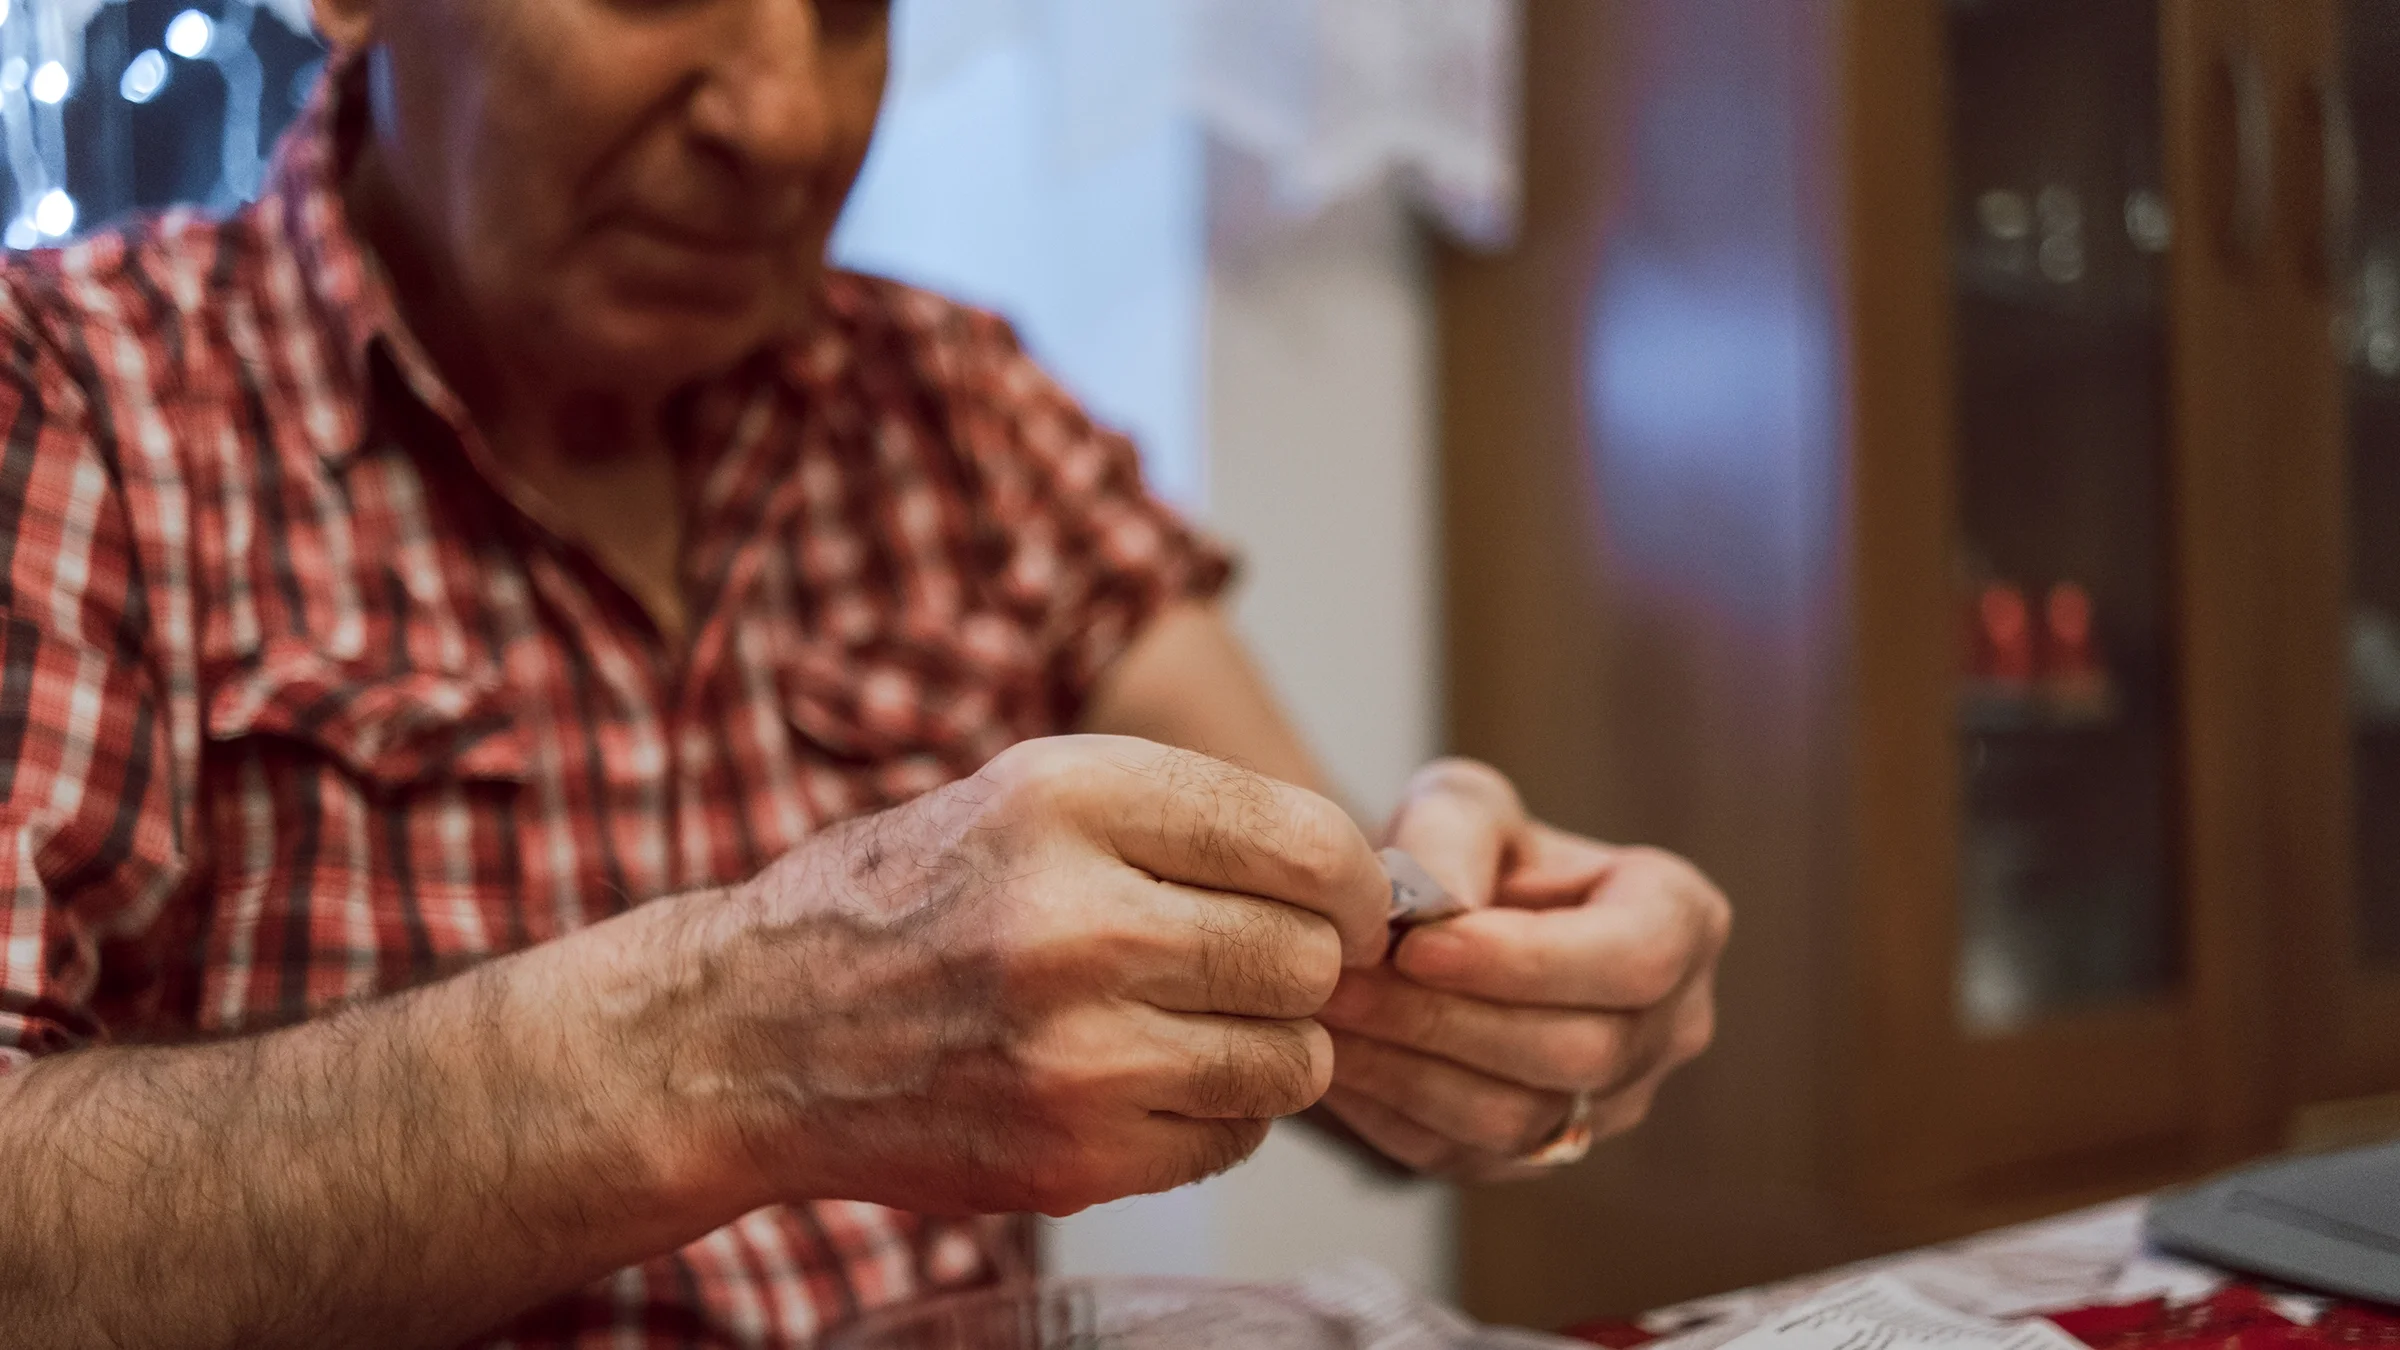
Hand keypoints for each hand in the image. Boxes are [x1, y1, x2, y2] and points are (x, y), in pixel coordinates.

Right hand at [652, 736, 1389, 1217]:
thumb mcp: (1029, 794)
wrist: (751, 1036)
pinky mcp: (1070, 1156)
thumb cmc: (908, 902)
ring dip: (1266, 1047)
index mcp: (1070, 798)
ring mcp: (1074, 1049)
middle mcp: (1076, 918)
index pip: (1306, 841)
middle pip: (1308, 956)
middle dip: (1302, 965)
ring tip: (1191, 1024)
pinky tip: (1145, 1082)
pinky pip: (1234, 1138)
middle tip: (1251, 968)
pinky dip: (1215, 1117)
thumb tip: (1359, 880)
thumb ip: (1186, 818)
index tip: (1341, 904)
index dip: (1351, 882)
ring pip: (1291, 1057)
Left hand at [1316, 760, 1728, 1179]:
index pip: (1636, 960)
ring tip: (1328, 1017)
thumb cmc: (1464, 851)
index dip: (1526, 962)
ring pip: (1521, 1119)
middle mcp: (1671, 1024)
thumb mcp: (1459, 806)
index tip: (1417, 946)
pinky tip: (1334, 1060)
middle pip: (1579, 1052)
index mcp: (1680, 920)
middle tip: (1343, 983)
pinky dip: (1389, 1110)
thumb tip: (1441, 904)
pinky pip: (1466, 1156)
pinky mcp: (1541, 1156)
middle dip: (1446, 1018)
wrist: (1437, 925)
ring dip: (1408, 1072)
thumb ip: (1450, 834)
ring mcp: (1614, 1104)